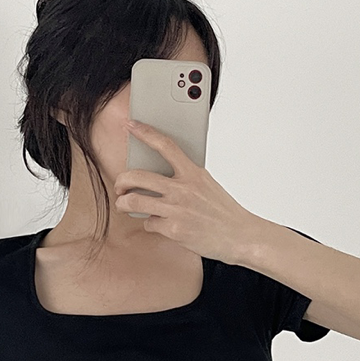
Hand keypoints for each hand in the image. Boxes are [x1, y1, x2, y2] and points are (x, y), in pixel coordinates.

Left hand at [113, 119, 260, 264]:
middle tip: (120, 186)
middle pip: (137, 176)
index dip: (145, 132)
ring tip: (124, 204)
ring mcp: (177, 210)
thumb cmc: (222, 211)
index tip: (130, 125)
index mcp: (193, 173)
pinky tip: (157, 223)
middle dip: (121, 180)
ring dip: (123, 203)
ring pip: (134, 201)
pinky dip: (149, 223)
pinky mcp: (173, 230)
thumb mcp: (206, 184)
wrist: (239, 235)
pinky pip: (148, 223)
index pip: (165, 145)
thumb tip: (160, 173)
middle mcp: (183, 189)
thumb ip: (185, 177)